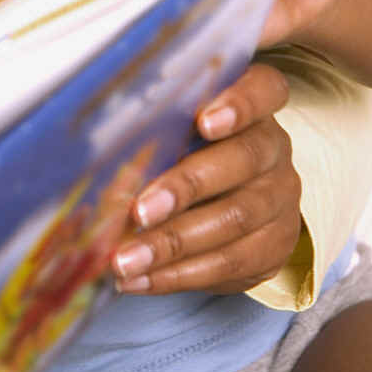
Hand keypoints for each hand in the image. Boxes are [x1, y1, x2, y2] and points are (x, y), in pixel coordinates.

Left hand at [110, 63, 301, 294]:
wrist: (240, 199)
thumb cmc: (189, 149)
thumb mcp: (177, 127)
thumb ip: (153, 128)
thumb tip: (91, 152)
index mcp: (255, 109)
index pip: (264, 90)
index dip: (239, 103)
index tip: (204, 120)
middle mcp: (274, 150)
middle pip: (241, 162)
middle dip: (185, 187)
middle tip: (138, 211)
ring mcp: (279, 200)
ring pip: (233, 221)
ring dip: (173, 244)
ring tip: (125, 259)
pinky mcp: (273, 247)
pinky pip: (229, 265)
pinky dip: (177, 276)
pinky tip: (138, 280)